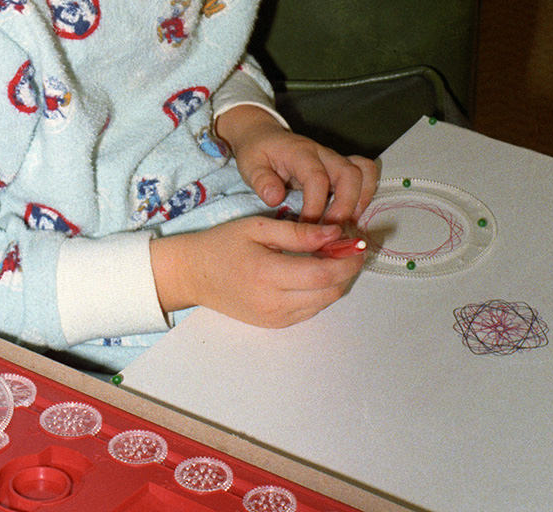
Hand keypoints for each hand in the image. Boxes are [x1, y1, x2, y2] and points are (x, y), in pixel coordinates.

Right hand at [150, 216, 365, 327]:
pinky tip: (317, 271)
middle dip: (347, 270)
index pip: (322, 273)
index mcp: (268, 275)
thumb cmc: (222, 244)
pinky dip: (321, 291)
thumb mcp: (257, 227)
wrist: (194, 274)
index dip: (347, 260)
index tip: (358, 243)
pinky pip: (309, 310)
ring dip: (336, 281)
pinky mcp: (276, 325)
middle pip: (328, 292)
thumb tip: (334, 234)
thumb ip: (297, 232)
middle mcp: (275, 304)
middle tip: (352, 247)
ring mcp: (276, 319)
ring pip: (323, 303)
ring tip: (336, 256)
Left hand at [215, 105, 377, 222]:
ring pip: (363, 172)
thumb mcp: (250, 164)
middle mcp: (322, 153)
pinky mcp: (341, 167)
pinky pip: (366, 174)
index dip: (316, 205)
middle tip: (331, 231)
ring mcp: (334, 159)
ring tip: (347, 225)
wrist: (264, 136)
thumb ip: (261, 180)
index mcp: (300, 152)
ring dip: (360, 201)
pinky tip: (353, 216)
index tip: (307, 227)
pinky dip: (366, 195)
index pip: (316, 178)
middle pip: (348, 174)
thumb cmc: (258, 152)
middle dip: (345, 206)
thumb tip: (275, 198)